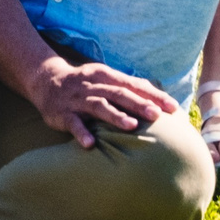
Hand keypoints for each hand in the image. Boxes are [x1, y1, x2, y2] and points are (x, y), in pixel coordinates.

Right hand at [28, 59, 178, 147]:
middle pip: (119, 94)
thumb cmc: (85, 84)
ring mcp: (78, 99)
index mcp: (106, 76)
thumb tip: (158, 98)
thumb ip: (127, 88)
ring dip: (115, 115)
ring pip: (98, 106)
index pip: (134, 85)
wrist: (46, 81)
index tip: (172, 107)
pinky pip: (73, 123)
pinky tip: (90, 144)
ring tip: (131, 126)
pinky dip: (81, 133)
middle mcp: (94, 85)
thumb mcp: (105, 80)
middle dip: (138, 104)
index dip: (153, 95)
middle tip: (156, 115)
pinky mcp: (63, 113)